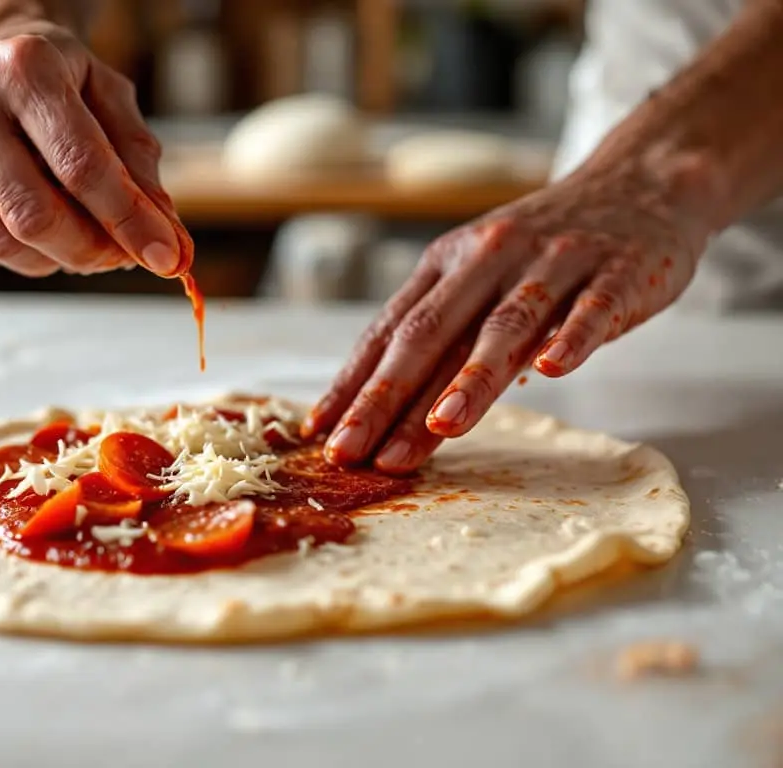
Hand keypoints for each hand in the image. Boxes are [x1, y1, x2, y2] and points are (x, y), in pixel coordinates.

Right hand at [0, 24, 189, 277]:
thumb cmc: (50, 81)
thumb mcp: (107, 96)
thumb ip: (139, 160)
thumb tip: (163, 232)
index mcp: (24, 68)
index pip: (83, 166)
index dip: (129, 221)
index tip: (166, 257)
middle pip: (35, 216)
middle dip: (91, 251)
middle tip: (118, 255)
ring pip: (4, 244)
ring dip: (55, 258)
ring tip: (75, 234)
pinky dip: (15, 253)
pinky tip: (25, 220)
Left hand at [304, 163, 711, 472]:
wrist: (638, 186)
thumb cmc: (543, 249)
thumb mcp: (478, 276)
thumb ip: (441, 332)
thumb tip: (383, 404)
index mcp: (448, 263)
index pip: (390, 330)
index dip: (353, 383)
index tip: (323, 433)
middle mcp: (490, 258)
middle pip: (431, 332)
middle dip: (388, 395)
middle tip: (355, 449)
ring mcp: (554, 264)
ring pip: (506, 325)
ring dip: (472, 378)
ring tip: (442, 426)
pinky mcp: (617, 273)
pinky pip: (592, 309)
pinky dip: (572, 339)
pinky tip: (553, 371)